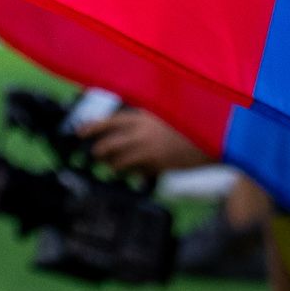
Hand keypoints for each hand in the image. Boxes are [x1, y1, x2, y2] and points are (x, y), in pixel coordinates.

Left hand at [83, 107, 208, 179]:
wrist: (211, 139)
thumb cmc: (185, 126)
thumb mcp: (160, 117)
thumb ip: (140, 124)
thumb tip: (119, 132)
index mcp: (142, 118)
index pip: (108, 122)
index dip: (91, 128)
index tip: (79, 133)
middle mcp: (142, 133)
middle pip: (109, 145)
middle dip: (98, 152)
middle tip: (95, 155)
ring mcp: (150, 151)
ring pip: (120, 162)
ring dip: (113, 166)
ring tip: (114, 166)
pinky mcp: (159, 166)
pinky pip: (138, 172)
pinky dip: (134, 173)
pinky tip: (137, 173)